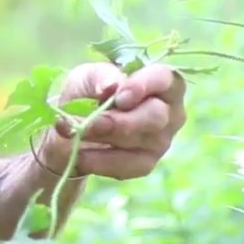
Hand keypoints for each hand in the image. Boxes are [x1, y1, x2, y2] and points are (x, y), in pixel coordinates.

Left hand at [39, 63, 186, 180]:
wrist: (74, 125)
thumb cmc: (90, 91)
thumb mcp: (88, 76)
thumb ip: (101, 77)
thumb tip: (111, 85)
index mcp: (161, 81)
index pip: (163, 79)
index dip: (143, 86)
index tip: (119, 96)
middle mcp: (169, 112)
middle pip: (156, 116)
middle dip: (121, 120)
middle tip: (95, 121)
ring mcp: (161, 141)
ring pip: (139, 141)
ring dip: (105, 138)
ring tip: (80, 133)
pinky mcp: (145, 164)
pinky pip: (127, 167)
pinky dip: (100, 161)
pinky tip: (82, 155)